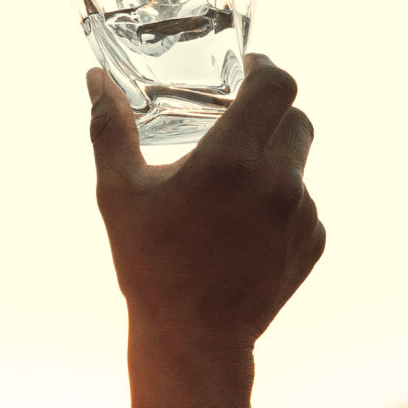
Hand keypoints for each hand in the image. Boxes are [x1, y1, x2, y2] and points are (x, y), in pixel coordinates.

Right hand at [87, 55, 326, 393]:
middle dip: (270, 114)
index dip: (265, 67)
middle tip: (236, 126)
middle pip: (297, 117)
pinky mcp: (314, 241)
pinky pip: (305, 202)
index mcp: (232, 158)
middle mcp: (278, 181)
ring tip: (231, 188)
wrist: (195, 339)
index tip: (248, 70)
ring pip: (299, 161)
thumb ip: (110, 127)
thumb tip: (94, 78)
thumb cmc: (150, 263)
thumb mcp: (119, 192)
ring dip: (273, 160)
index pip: (278, 83)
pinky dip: (280, 201)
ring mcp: (303, 213)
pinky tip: (243, 227)